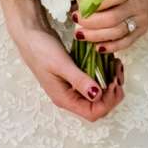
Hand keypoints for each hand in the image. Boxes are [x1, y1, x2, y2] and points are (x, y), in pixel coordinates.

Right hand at [0, 0, 123, 121]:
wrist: (29, 34)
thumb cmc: (40, 49)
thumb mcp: (61, 64)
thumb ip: (79, 80)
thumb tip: (97, 95)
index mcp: (64, 99)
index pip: (93, 113)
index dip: (108, 102)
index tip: (113, 82)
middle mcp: (69, 97)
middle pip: (99, 106)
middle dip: (113, 93)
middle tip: (117, 73)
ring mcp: (72, 87)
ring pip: (99, 94)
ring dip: (112, 82)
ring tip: (116, 66)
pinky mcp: (75, 76)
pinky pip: (95, 81)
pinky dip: (106, 74)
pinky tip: (110, 62)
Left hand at [75, 0, 147, 53]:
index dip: (93, 3)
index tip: (78, 4)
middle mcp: (139, 5)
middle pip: (112, 19)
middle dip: (91, 22)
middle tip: (75, 20)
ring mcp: (142, 19)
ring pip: (118, 32)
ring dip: (96, 36)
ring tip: (80, 35)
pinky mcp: (144, 29)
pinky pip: (127, 42)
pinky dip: (112, 46)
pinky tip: (98, 47)